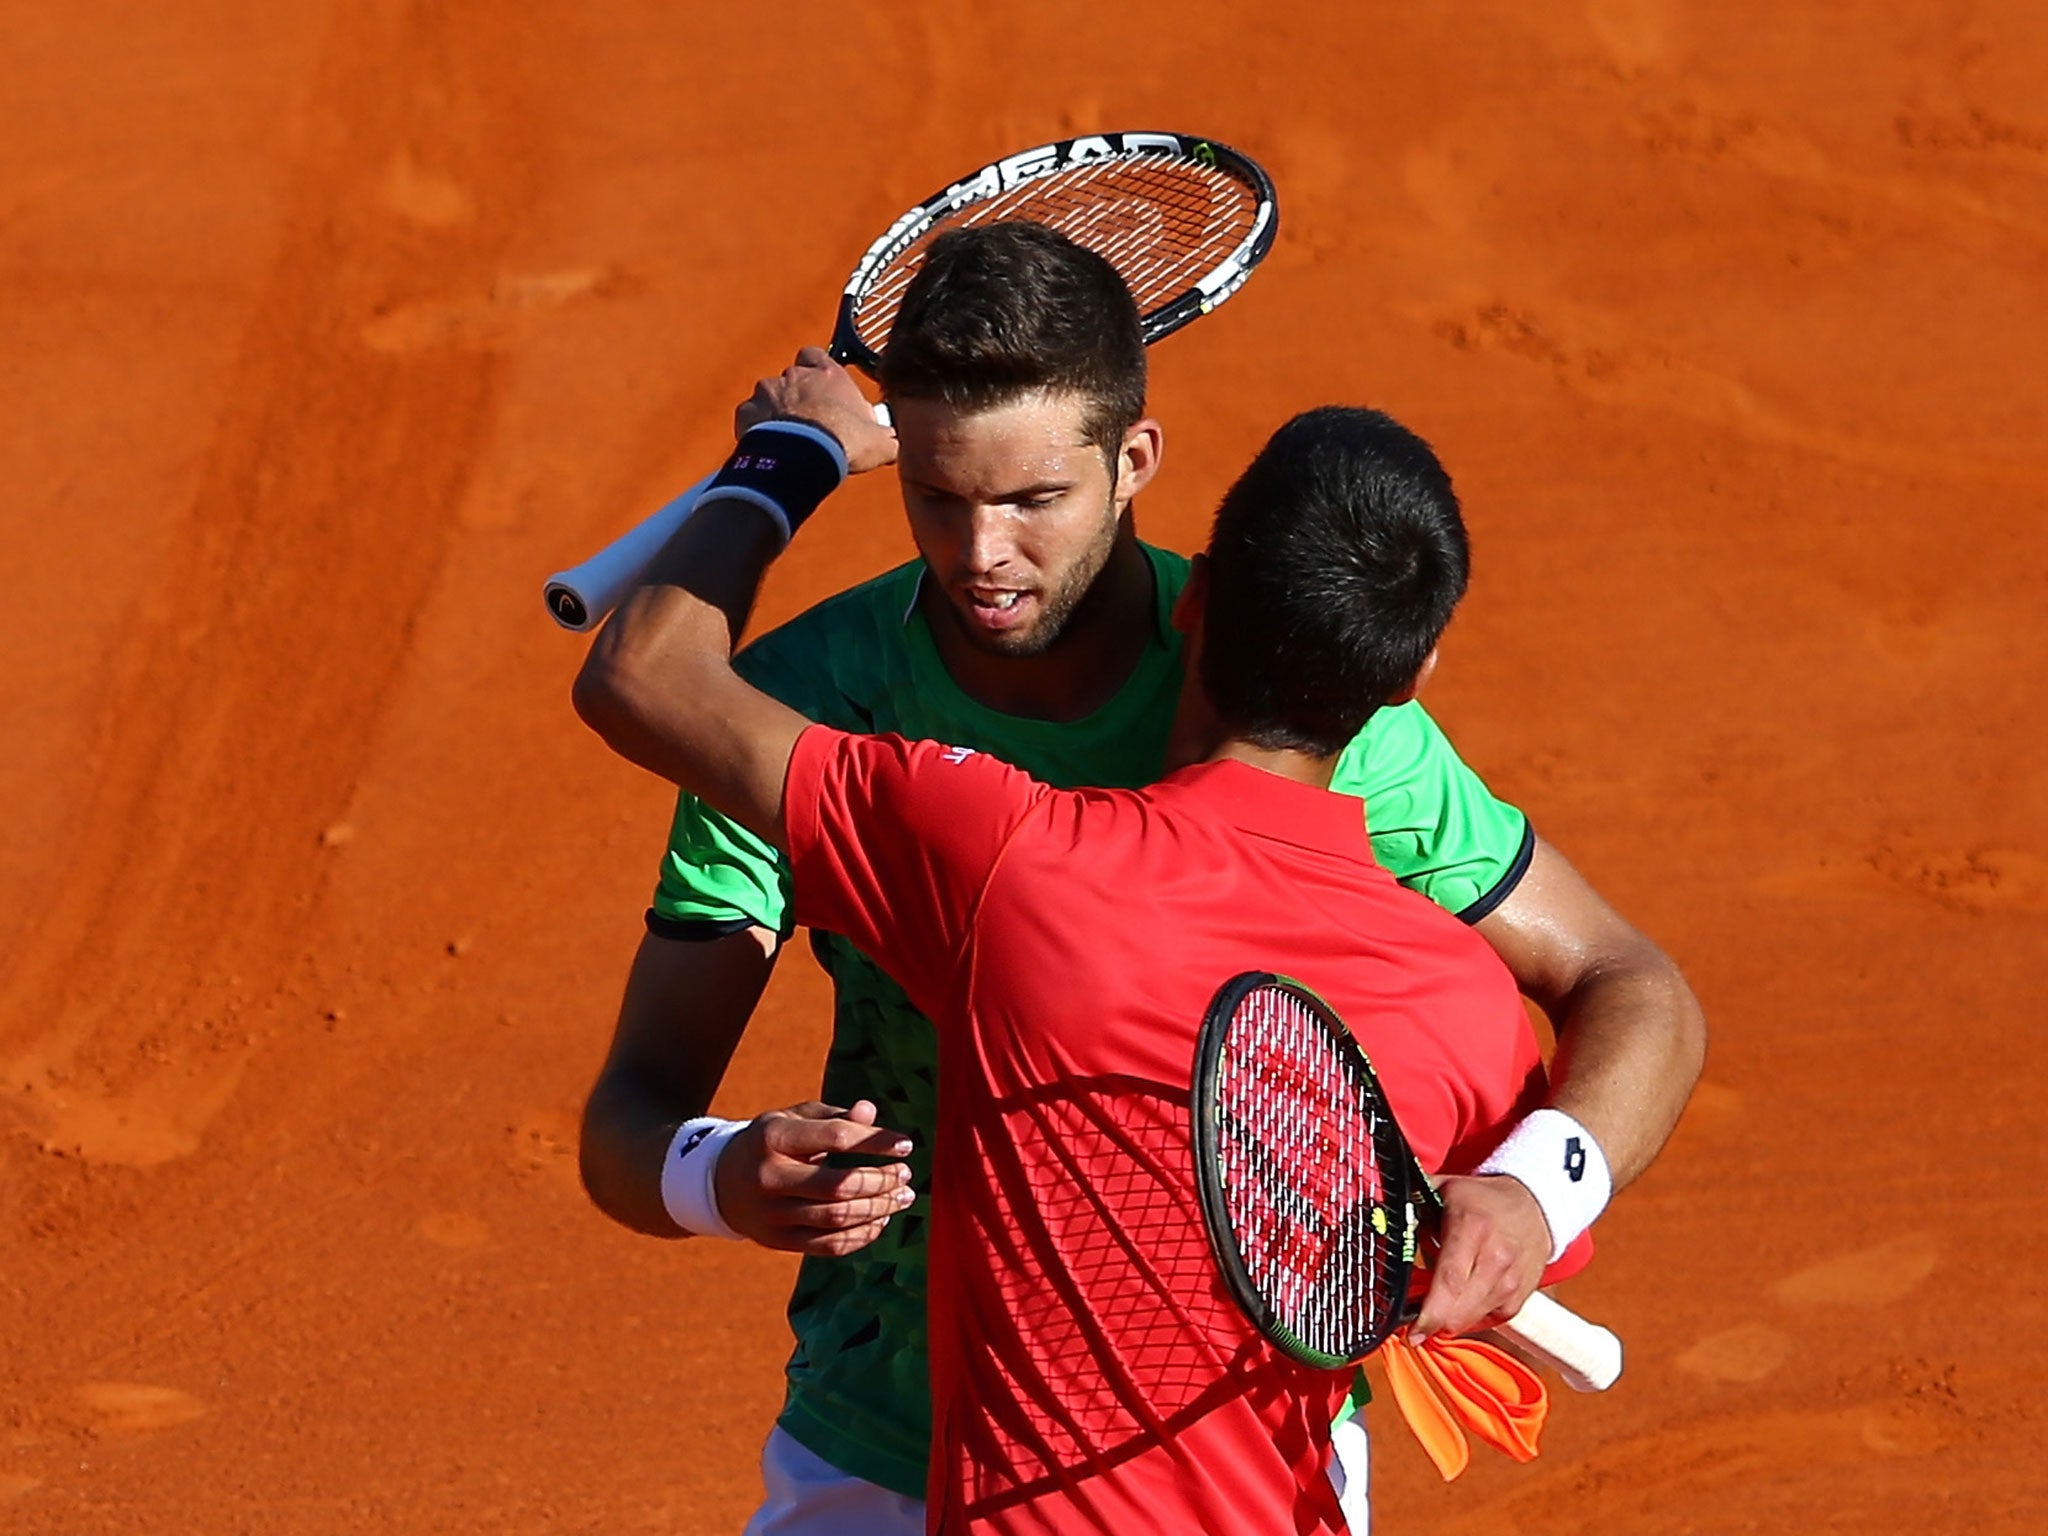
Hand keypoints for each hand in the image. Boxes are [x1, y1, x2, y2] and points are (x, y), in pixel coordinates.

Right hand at [712, 1099, 914, 1255]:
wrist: (719, 1182)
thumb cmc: (770, 1142)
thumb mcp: (793, 1119)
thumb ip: (833, 1117)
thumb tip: (870, 1112)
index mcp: (773, 1137)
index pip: (836, 1138)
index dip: (876, 1142)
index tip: (906, 1145)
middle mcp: (769, 1177)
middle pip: (837, 1186)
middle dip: (880, 1181)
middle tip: (906, 1175)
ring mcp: (771, 1214)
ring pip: (836, 1219)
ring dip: (878, 1210)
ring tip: (902, 1197)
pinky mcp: (777, 1241)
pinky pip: (828, 1246)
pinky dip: (861, 1235)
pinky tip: (881, 1220)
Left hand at [735, 347, 897, 474]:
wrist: (804, 457)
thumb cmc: (845, 442)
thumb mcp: (880, 441)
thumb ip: (888, 436)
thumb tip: (897, 443)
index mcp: (827, 374)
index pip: (816, 355)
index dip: (818, 369)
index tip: (824, 387)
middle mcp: (794, 375)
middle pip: (792, 378)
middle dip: (797, 397)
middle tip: (809, 422)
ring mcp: (767, 392)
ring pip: (769, 397)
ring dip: (776, 412)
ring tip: (788, 438)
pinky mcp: (747, 412)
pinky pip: (749, 416)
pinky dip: (756, 428)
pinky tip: (769, 445)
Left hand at [1409, 1174, 1550, 1339]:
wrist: (1535, 1205)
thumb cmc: (1480, 1199)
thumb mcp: (1444, 1189)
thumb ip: (1411, 1205)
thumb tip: (1377, 1218)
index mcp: (1472, 1229)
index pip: (1449, 1281)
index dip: (1429, 1313)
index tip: (1411, 1332)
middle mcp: (1495, 1258)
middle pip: (1460, 1309)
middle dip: (1433, 1323)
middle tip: (1414, 1324)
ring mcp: (1511, 1281)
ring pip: (1472, 1319)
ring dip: (1449, 1320)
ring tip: (1437, 1307)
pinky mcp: (1520, 1297)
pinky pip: (1488, 1321)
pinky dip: (1469, 1318)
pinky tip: (1460, 1303)